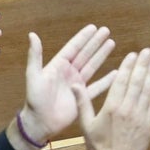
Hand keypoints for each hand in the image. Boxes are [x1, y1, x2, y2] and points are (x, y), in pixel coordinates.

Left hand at [19, 25, 116, 144]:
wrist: (40, 123)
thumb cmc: (35, 100)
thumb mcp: (34, 75)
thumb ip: (35, 55)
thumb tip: (32, 34)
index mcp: (58, 66)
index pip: (74, 48)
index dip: (84, 38)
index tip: (94, 27)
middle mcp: (69, 73)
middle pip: (86, 54)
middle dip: (96, 43)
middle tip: (107, 31)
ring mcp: (77, 85)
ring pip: (92, 66)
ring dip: (102, 56)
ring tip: (112, 44)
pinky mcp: (83, 98)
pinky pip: (97, 87)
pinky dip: (107, 80)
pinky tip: (116, 73)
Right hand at [75, 48, 149, 149]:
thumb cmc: (98, 146)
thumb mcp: (85, 125)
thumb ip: (82, 103)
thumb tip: (75, 84)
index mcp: (111, 107)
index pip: (121, 81)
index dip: (128, 66)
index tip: (133, 55)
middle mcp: (127, 109)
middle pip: (137, 82)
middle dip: (142, 65)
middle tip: (147, 51)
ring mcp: (140, 116)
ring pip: (148, 91)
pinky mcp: (148, 125)